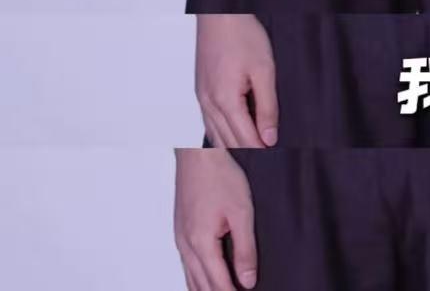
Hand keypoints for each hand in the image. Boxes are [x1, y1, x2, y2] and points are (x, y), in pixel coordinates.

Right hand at [174, 147, 256, 290]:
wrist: (199, 154)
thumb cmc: (220, 176)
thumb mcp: (241, 212)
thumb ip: (245, 249)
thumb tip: (248, 280)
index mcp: (201, 244)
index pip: (218, 285)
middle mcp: (186, 246)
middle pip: (201, 287)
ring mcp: (180, 239)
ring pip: (191, 279)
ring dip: (207, 290)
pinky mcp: (180, 231)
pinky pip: (187, 265)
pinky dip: (198, 279)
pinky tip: (207, 280)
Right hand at [196, 15, 277, 148]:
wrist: (220, 15)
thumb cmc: (243, 36)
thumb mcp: (264, 70)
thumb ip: (267, 106)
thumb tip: (269, 138)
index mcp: (225, 101)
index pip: (245, 139)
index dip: (262, 151)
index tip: (277, 161)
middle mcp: (208, 104)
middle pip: (229, 142)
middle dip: (248, 154)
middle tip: (268, 164)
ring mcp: (202, 99)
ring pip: (216, 136)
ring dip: (235, 146)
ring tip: (255, 155)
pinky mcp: (201, 92)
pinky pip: (210, 123)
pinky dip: (223, 135)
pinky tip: (234, 136)